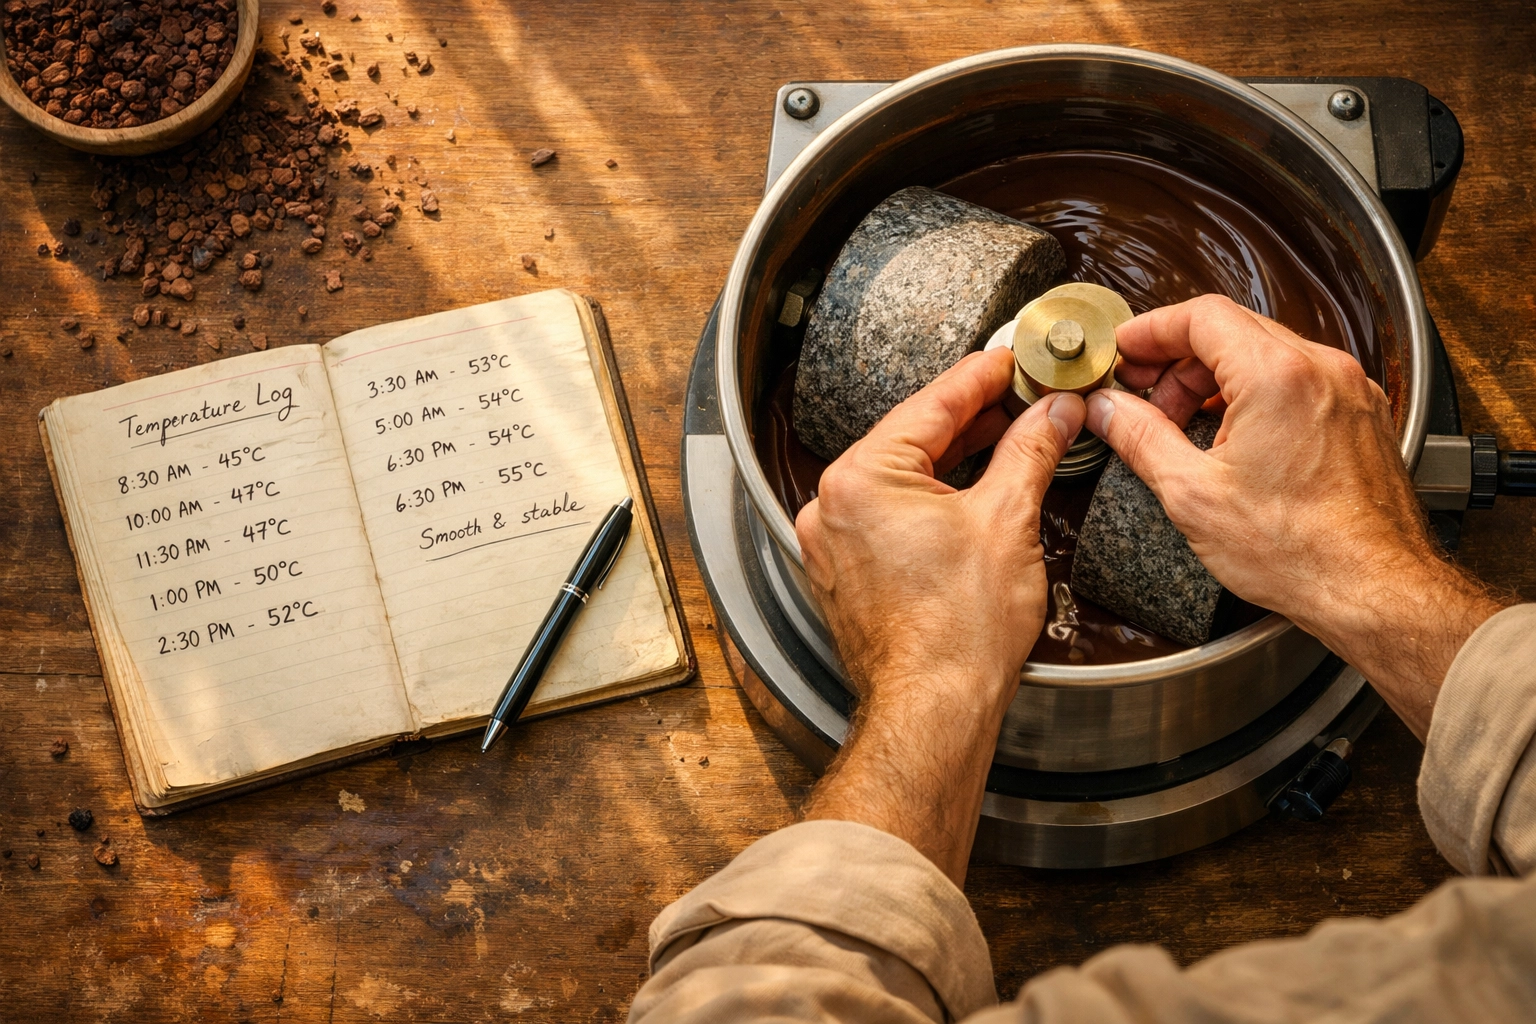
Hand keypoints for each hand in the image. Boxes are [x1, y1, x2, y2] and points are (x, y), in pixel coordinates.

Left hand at [795, 347, 1084, 883]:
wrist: (934, 710)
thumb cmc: (958, 633)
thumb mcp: (1007, 520)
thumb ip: (1029, 452)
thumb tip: (1052, 413)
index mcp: (861, 478)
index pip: (933, 404)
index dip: (985, 377)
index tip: (1015, 359)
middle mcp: (832, 505)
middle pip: (912, 439)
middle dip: (973, 418)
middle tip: (1024, 396)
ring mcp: (832, 542)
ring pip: (900, 479)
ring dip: (953, 459)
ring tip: (1008, 439)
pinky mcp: (844, 574)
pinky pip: (888, 516)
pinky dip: (929, 499)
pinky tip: (970, 494)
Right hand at [1089, 294, 1502, 737]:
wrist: (1373, 589)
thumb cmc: (1299, 551)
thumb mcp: (1192, 493)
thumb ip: (1139, 437)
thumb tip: (1108, 409)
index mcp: (1277, 376)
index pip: (1202, 316)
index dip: (1152, 329)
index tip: (1125, 350)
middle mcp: (1322, 370)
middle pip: (1233, 330)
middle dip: (1178, 359)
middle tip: (1143, 394)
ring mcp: (1348, 390)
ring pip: (1266, 353)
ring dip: (1214, 377)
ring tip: (1183, 424)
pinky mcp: (1360, 415)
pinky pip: (1298, 378)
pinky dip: (1254, 392)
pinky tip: (1230, 435)